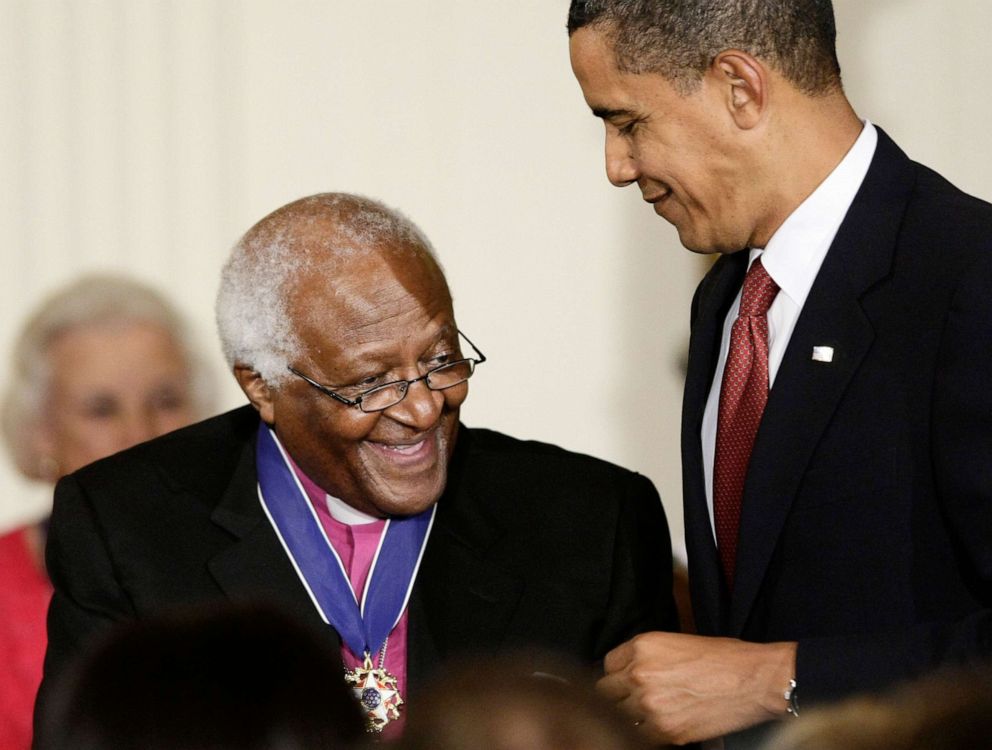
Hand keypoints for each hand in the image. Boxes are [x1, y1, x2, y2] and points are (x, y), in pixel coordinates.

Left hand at [597, 632, 796, 744]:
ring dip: (634, 715)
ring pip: (621, 715)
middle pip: (607, 691)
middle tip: (640, 697)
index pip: (607, 664)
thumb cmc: (723, 658)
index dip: (619, 673)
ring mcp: (649, 705)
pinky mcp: (665, 731)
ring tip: (659, 710)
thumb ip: (646, 656)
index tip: (627, 680)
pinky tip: (669, 722)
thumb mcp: (675, 643)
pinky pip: (641, 734)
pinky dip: (651, 731)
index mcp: (641, 647)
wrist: (754, 681)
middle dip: (620, 695)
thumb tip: (628, 670)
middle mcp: (638, 674)